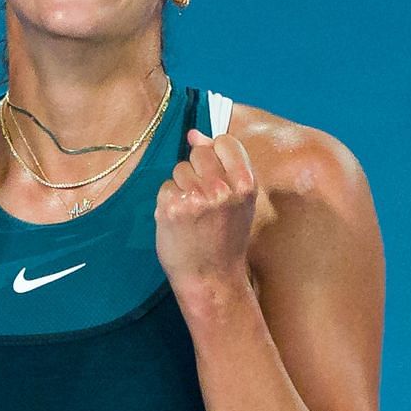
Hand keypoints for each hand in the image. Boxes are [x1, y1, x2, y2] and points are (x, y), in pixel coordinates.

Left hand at [155, 129, 257, 294]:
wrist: (212, 277)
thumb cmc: (226, 237)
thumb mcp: (237, 200)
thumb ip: (223, 165)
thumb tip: (194, 133)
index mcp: (246, 184)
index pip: (225, 142)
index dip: (216, 153)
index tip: (216, 172)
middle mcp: (221, 189)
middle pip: (198, 153)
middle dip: (197, 170)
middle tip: (204, 199)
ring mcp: (195, 199)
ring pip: (179, 170)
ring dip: (181, 187)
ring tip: (193, 212)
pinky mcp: (171, 208)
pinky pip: (165, 188)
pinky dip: (168, 201)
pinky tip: (179, 220)